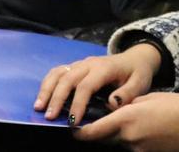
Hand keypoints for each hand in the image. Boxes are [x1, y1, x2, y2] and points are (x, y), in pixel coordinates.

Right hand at [34, 43, 161, 124]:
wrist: (136, 58)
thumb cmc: (137, 73)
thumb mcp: (140, 83)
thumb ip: (128, 93)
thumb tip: (111, 103)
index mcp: (104, 68)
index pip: (86, 86)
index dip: (78, 104)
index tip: (73, 121)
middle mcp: (89, 63)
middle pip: (68, 78)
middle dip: (57, 98)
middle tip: (49, 116)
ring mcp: (81, 63)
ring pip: (59, 72)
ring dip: (47, 89)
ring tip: (39, 107)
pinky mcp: (75, 66)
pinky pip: (58, 71)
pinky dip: (48, 83)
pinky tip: (43, 97)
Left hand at [74, 92, 178, 151]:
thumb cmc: (176, 105)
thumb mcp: (147, 98)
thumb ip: (125, 106)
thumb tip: (112, 109)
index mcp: (126, 119)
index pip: (91, 132)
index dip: (79, 132)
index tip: (73, 127)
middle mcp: (128, 138)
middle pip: (101, 140)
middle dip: (96, 133)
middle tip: (94, 122)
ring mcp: (137, 150)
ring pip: (117, 144)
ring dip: (116, 136)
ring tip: (127, 123)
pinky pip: (131, 148)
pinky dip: (130, 140)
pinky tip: (142, 131)